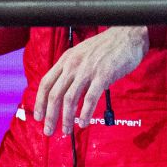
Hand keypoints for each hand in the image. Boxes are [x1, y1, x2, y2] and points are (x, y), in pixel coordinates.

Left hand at [33, 26, 148, 135]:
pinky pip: (90, 98)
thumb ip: (73, 70)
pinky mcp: (103, 76)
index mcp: (66, 59)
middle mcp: (73, 64)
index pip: (46, 83)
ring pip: (69, 99)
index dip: (39, 101)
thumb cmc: (106, 47)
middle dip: (50, 116)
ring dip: (66, 118)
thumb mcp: (82, 55)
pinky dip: (85, 113)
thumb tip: (65, 91)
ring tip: (66, 131)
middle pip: (54, 94)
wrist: (127, 35)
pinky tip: (83, 123)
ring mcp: (87, 70)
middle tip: (49, 131)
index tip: (38, 117)